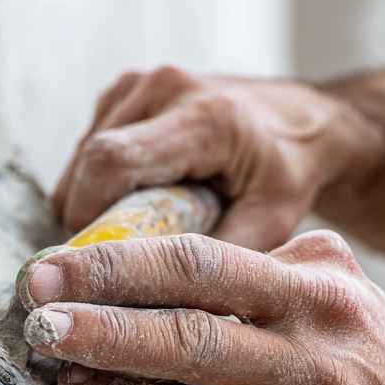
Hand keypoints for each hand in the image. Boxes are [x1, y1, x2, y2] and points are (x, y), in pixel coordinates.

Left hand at [21, 231, 384, 384]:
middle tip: (34, 287)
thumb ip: (275, 285)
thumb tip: (178, 282)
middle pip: (189, 280)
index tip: (60, 261)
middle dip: (102, 280)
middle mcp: (311, 312)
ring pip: (189, 348)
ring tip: (46, 340)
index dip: (123, 254)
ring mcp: (306, 378)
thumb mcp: (342, 309)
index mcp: (314, 271)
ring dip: (107, 341)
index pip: (202, 250)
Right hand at [53, 67, 366, 251]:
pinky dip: (96, 182)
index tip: (95, 258)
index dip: (89, 213)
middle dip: (88, 216)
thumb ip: (219, 258)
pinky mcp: (125, 89)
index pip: (113, 160)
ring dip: (91, 200)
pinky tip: (136, 197)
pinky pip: (85, 147)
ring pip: (79, 157)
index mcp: (205, 118)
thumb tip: (163, 302)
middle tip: (116, 256)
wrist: (305, 120)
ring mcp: (140, 82)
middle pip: (87, 162)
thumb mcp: (272, 222)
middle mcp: (165, 87)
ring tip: (135, 225)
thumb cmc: (290, 172)